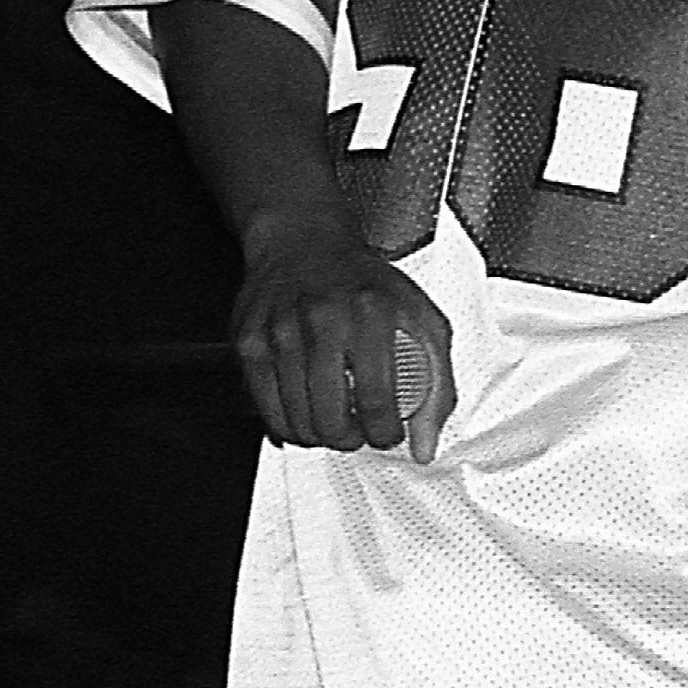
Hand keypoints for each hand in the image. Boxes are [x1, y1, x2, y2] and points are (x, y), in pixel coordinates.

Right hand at [230, 204, 455, 461]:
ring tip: (335, 420)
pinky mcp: (250, 342)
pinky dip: (289, 425)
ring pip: (299, 422)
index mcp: (371, 312)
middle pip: (332, 421)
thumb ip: (438, 382)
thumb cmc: (364, 281)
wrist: (303, 242)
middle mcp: (323, 320)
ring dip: (321, 436)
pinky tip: (306, 412)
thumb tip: (427, 445)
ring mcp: (281, 332)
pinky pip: (268, 411)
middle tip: (359, 432)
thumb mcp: (420, 317)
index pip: (377, 401)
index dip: (385, 434)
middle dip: (351, 441)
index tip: (389, 434)